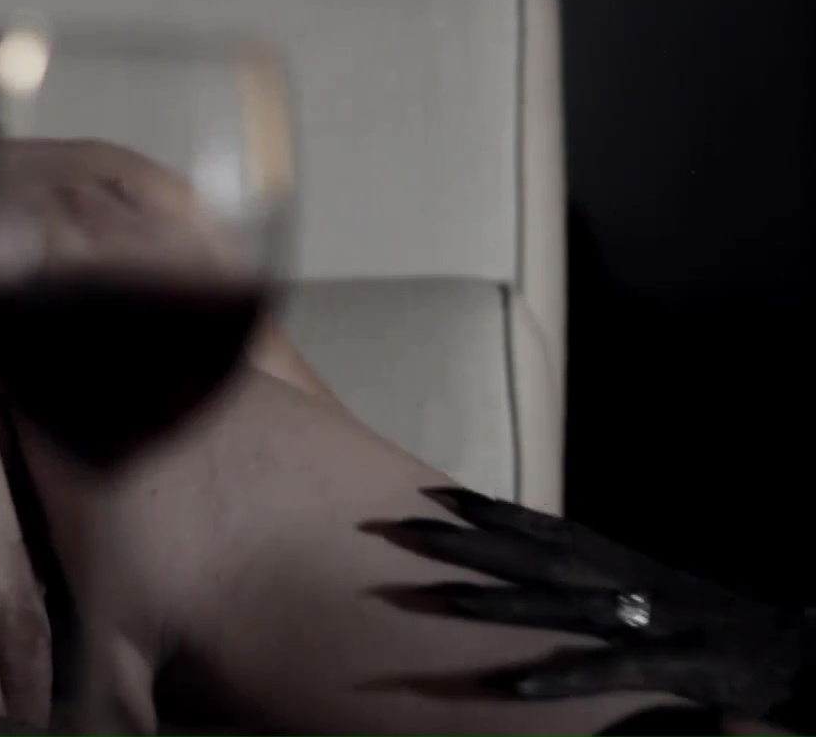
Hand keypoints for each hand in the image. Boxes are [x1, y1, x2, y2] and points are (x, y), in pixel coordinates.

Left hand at [376, 487, 814, 732]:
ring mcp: (657, 621)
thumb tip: (546, 575)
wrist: (807, 652)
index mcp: (628, 567)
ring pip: (563, 608)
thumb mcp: (657, 597)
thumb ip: (604, 586)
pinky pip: (613, 672)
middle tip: (404, 529)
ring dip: (499, 603)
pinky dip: (563, 677)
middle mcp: (634, 583)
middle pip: (538, 559)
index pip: (550, 531)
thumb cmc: (721, 627)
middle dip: (471, 544)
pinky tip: (514, 684)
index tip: (438, 495)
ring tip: (439, 597)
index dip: (495, 512)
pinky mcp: (682, 667)